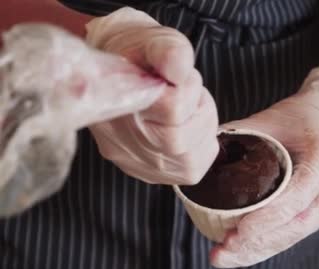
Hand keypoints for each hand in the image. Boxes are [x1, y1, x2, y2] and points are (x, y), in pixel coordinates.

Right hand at [84, 7, 218, 184]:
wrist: (120, 71)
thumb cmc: (140, 56)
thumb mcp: (155, 40)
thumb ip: (169, 51)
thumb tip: (179, 69)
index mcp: (116, 104)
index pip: (172, 109)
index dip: (187, 89)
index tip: (177, 76)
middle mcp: (119, 142)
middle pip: (181, 140)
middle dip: (197, 112)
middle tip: (184, 93)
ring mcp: (133, 163)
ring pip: (189, 160)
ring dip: (199, 131)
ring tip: (184, 110)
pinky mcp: (148, 175)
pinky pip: (190, 171)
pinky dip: (198, 148)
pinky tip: (184, 129)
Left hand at [211, 64, 318, 267]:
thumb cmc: (303, 116)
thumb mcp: (274, 117)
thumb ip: (243, 133)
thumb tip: (204, 152)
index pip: (300, 195)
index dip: (271, 216)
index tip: (241, 229)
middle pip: (297, 225)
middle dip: (259, 242)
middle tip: (223, 250)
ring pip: (295, 235)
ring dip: (258, 250)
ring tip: (222, 256)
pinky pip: (294, 233)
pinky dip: (266, 245)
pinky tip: (239, 253)